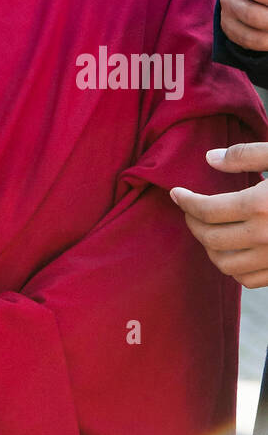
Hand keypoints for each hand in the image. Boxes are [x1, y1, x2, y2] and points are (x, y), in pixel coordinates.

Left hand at [170, 142, 267, 286]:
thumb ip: (246, 154)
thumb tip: (209, 159)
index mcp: (259, 204)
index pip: (206, 210)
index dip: (185, 202)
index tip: (176, 193)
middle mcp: (265, 237)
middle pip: (210, 239)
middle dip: (192, 223)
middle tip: (187, 209)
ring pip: (225, 265)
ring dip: (208, 248)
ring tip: (206, 228)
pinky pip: (249, 280)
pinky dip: (232, 268)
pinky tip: (232, 249)